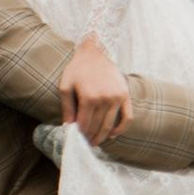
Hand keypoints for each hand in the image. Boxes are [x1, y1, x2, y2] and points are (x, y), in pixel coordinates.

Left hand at [60, 32, 132, 146]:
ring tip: (94, 142)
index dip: (79, 135)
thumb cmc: (78, 68)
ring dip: (101, 137)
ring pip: (109, 125)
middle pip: (96, 127)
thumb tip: (68, 127)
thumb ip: (67, 108)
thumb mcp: (66, 86)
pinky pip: (127, 117)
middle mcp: (105, 99)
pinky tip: (112, 134)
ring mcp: (117, 98)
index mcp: (89, 97)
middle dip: (89, 138)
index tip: (75, 141)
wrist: (96, 50)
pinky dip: (121, 129)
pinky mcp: (125, 95)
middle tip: (84, 144)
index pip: (84, 125)